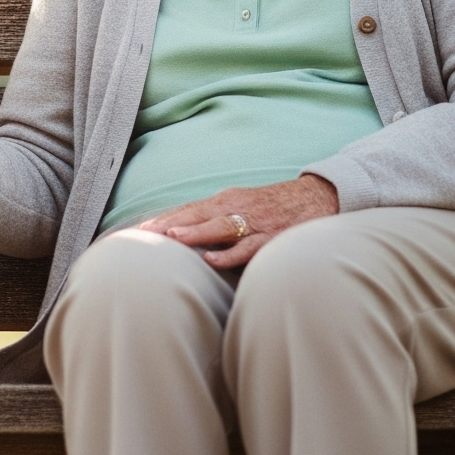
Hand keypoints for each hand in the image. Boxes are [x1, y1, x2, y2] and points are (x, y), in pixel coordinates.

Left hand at [139, 175, 339, 267]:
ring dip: (194, 232)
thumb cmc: (273, 206)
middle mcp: (235, 207)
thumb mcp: (240, 207)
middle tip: (140, 235)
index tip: (134, 231)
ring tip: (170, 238)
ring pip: (219, 227)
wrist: (319, 195)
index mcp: (224, 201)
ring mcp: (254, 222)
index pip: (186, 210)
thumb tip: (180, 234)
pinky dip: (231, 253)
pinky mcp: (273, 236)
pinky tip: (212, 260)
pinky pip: (250, 246)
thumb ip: (213, 219)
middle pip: (195, 215)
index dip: (161, 220)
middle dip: (167, 225)